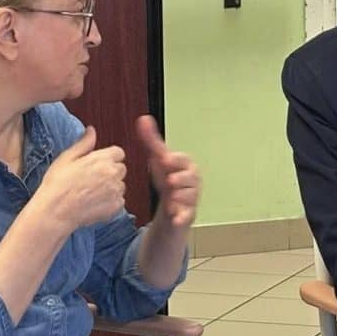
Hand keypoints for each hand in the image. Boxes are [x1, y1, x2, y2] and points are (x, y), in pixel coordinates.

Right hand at [35, 127, 125, 231]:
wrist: (55, 211)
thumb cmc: (57, 184)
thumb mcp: (66, 157)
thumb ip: (84, 143)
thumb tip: (91, 130)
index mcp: (102, 159)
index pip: (118, 152)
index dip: (108, 157)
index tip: (98, 163)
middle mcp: (112, 174)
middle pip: (121, 168)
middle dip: (111, 171)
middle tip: (93, 178)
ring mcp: (115, 191)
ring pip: (120, 185)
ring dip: (111, 186)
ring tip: (92, 192)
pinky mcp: (115, 207)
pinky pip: (119, 201)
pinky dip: (111, 201)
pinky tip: (95, 202)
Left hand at [137, 115, 199, 229]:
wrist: (172, 206)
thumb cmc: (168, 178)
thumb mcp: (158, 159)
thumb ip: (151, 140)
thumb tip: (143, 118)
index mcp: (186, 165)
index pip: (183, 160)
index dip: (175, 160)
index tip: (166, 160)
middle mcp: (193, 180)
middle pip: (190, 178)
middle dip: (180, 179)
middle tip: (171, 182)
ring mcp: (192, 197)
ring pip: (188, 196)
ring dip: (178, 198)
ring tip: (171, 200)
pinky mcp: (188, 213)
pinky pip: (188, 215)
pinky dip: (182, 216)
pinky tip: (176, 217)